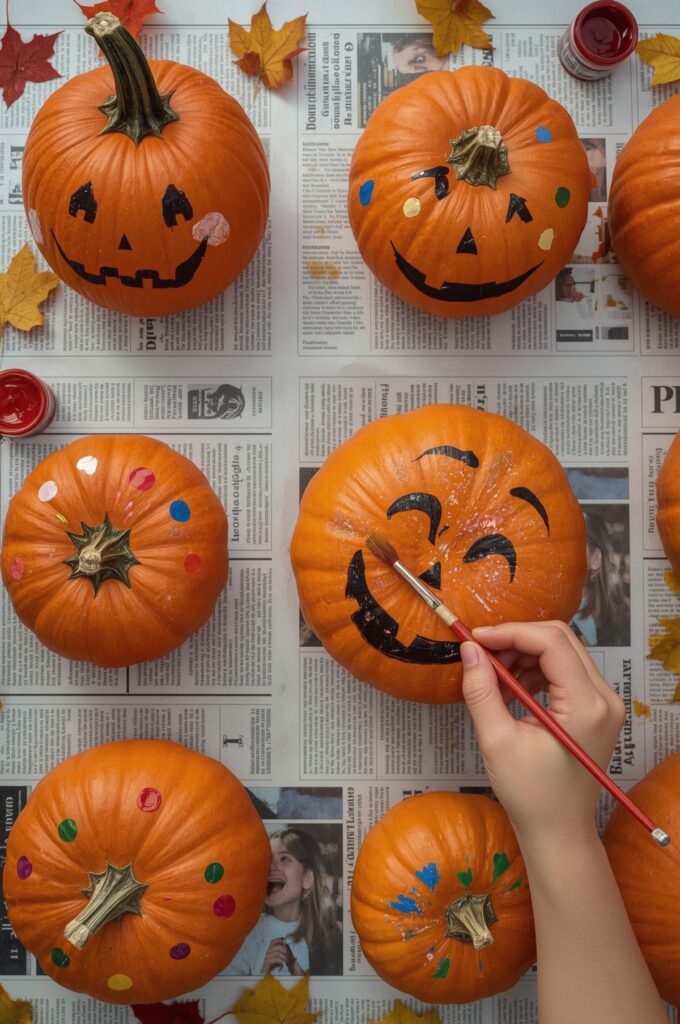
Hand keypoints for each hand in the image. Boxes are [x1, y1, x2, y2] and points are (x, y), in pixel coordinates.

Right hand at [262, 938, 291, 973]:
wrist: (282, 979)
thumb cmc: (285, 968)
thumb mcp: (286, 957)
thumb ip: (285, 950)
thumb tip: (285, 942)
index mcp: (273, 951)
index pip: (272, 942)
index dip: (277, 940)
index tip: (283, 940)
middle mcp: (268, 954)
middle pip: (273, 946)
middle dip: (282, 948)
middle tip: (287, 954)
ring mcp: (266, 960)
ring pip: (272, 953)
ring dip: (281, 955)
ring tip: (286, 960)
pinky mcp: (265, 966)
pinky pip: (269, 960)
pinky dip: (276, 959)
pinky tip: (281, 962)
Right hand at [460, 620, 624, 844]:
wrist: (559, 830)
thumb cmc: (530, 795)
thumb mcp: (497, 741)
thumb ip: (482, 691)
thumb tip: (469, 650)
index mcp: (586, 706)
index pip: (551, 643)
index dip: (510, 633)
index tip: (476, 639)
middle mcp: (604, 698)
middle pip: (560, 640)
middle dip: (516, 639)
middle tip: (481, 653)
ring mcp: (604, 702)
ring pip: (562, 652)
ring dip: (524, 654)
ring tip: (493, 675)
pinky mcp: (596, 708)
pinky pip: (566, 670)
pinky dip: (536, 670)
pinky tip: (512, 687)